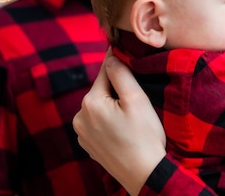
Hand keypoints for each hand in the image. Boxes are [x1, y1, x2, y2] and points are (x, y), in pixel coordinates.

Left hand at [73, 52, 166, 194]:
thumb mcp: (137, 99)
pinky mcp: (88, 145)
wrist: (145, 174)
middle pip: (101, 90)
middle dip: (117, 89)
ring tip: (132, 116)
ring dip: (113, 105)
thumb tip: (110, 57)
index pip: (104, 71)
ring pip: (99, 106)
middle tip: (137, 95)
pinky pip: (98, 123)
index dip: (117, 61)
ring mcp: (82, 133)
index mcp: (90, 102)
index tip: (123, 49)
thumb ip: (121, 74)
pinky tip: (124, 129)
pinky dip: (109, 121)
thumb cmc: (144, 136)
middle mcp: (79, 117)